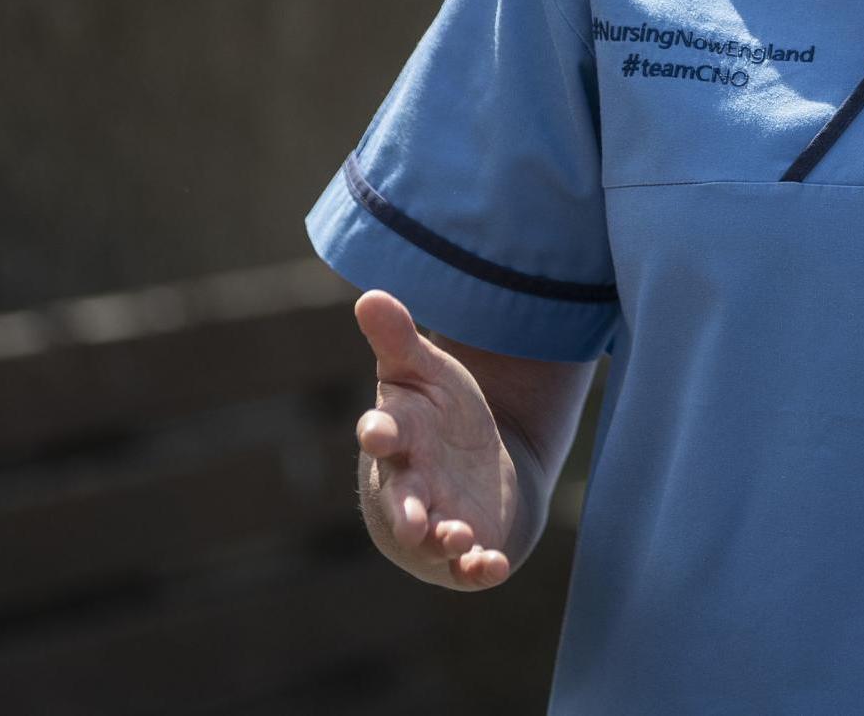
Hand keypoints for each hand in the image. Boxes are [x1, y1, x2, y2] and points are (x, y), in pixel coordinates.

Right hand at [352, 289, 521, 589]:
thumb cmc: (437, 414)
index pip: (381, 434)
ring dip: (443, 539)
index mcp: (397, 437)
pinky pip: (466, 567)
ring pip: (432, 538)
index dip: (379, 433)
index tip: (377, 432)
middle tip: (414, 520)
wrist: (470, 464)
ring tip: (457, 536)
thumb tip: (370, 294)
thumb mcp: (424, 371)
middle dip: (406, 511)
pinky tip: (493, 565)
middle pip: (401, 499)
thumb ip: (398, 340)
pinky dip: (477, 569)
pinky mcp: (464, 549)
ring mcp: (435, 520)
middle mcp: (409, 484)